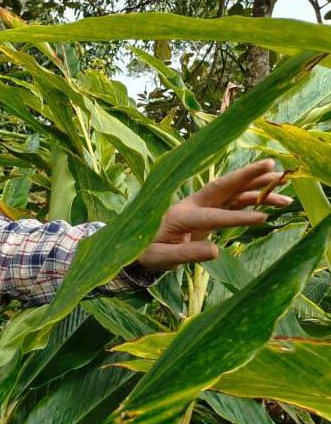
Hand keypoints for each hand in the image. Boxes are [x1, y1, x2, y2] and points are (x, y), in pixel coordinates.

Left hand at [136, 159, 292, 270]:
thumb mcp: (162, 258)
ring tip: (285, 187)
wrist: (137, 248)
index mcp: (180, 216)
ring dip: (258, 188)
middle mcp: (192, 205)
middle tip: (274, 165)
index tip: (261, 218)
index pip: (212, 216)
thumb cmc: (147, 253)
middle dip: (248, 175)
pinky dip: (253, 200)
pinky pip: (233, 203)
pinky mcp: (208, 212)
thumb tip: (215, 252)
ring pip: (232, 193)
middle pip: (223, 186)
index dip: (236, 217)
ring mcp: (201, 207)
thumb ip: (186, 254)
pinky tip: (271, 203)